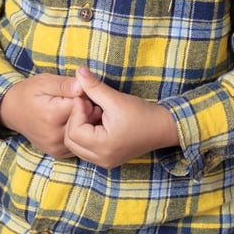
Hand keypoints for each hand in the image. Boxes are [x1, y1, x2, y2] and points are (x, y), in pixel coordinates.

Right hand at [0, 73, 84, 157]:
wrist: (11, 111)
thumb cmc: (29, 93)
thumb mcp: (44, 82)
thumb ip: (64, 84)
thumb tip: (81, 87)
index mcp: (52, 116)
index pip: (83, 105)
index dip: (83, 96)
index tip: (75, 92)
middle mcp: (55, 136)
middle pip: (85, 121)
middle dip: (84, 110)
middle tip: (74, 101)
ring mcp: (56, 147)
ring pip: (83, 133)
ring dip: (82, 122)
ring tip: (70, 112)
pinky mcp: (58, 154)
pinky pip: (77, 143)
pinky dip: (77, 133)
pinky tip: (69, 124)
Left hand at [64, 66, 179, 168]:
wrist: (163, 128)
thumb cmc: (142, 114)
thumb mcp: (116, 99)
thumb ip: (94, 86)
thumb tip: (78, 71)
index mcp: (104, 146)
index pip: (73, 131)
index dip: (76, 112)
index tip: (86, 100)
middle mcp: (102, 159)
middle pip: (70, 141)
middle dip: (75, 121)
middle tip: (89, 107)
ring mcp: (104, 162)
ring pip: (76, 146)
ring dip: (79, 128)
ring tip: (94, 115)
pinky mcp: (107, 159)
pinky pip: (85, 149)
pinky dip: (85, 135)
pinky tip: (98, 123)